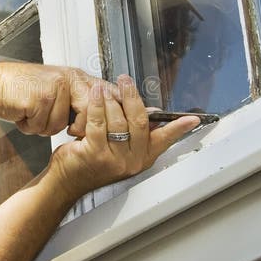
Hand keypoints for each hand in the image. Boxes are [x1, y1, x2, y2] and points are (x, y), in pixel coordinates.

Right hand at [0, 62, 118, 136]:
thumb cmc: (24, 89)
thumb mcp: (56, 89)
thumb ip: (77, 99)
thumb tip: (98, 118)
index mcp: (75, 77)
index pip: (103, 93)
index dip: (110, 111)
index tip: (112, 127)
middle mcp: (68, 80)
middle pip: (88, 112)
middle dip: (78, 127)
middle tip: (69, 130)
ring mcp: (54, 88)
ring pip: (60, 125)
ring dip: (43, 126)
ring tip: (33, 113)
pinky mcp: (41, 99)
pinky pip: (42, 126)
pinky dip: (30, 126)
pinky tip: (24, 113)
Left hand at [48, 74, 199, 198]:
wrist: (67, 180)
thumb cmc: (92, 162)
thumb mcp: (120, 149)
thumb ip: (136, 133)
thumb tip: (151, 112)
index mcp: (142, 158)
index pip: (165, 140)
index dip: (178, 128)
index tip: (192, 119)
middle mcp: (132, 161)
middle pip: (139, 122)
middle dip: (132, 97)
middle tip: (125, 81)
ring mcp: (114, 159)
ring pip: (118, 121)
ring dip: (110, 99)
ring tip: (103, 86)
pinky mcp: (95, 154)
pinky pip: (98, 123)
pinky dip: (96, 105)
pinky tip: (94, 94)